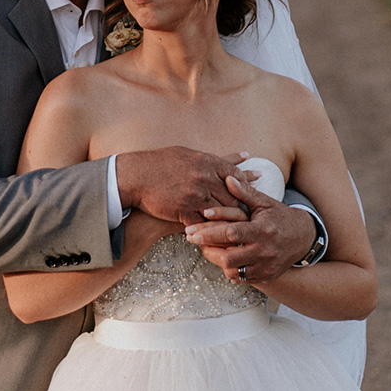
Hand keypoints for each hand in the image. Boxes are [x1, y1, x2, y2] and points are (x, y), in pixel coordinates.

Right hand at [116, 147, 244, 223]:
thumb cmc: (159, 163)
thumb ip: (209, 159)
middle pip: (234, 196)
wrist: (136, 176)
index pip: (235, 173)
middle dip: (244, 205)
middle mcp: (204, 178)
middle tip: (254, 213)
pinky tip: (221, 237)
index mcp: (206, 162)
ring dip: (231, 221)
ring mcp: (196, 196)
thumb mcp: (186, 154)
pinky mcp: (185, 212)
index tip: (255, 185)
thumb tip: (229, 159)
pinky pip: (205, 225)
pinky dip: (213, 231)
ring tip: (243, 229)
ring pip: (223, 212)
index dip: (246, 181)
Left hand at [184, 174, 316, 285]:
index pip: (232, 234)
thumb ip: (245, 192)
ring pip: (233, 272)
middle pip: (229, 258)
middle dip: (208, 250)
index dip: (210, 232)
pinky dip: (230, 270)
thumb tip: (228, 177)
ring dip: (217, 261)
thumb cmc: (280, 216)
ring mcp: (265, 267)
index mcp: (262, 230)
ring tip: (207, 248)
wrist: (303, 237)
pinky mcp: (266, 276)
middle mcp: (264, 251)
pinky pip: (242, 279)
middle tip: (193, 240)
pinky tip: (223, 258)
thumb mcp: (264, 202)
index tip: (192, 231)